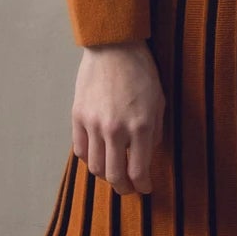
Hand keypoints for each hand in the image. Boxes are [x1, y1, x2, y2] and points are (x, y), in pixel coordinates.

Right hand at [72, 39, 164, 194]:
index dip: (143, 186)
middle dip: (124, 188)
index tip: (146, 188)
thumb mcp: (159, 102)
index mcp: (141, 126)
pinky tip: (98, 155)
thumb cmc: (141, 72)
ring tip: (114, 173)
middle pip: (114, 175)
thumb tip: (146, 158)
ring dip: (106, 175)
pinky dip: (89, 158)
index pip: (139, 171)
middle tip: (129, 188)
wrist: (114, 47)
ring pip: (95, 167)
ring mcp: (94, 123)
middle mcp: (115, 129)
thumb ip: (154, 133)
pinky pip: (80, 149)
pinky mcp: (78, 116)